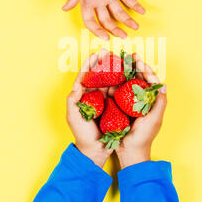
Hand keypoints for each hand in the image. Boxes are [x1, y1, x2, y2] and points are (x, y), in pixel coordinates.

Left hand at [66, 52, 112, 167]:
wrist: (95, 150)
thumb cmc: (82, 134)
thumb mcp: (74, 117)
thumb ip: (73, 100)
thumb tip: (78, 85)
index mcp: (81, 95)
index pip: (85, 75)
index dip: (90, 63)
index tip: (96, 53)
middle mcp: (92, 96)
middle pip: (98, 75)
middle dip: (104, 62)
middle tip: (111, 52)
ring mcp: (103, 101)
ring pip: (109, 81)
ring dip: (114, 70)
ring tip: (120, 59)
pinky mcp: (113, 106)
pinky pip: (118, 92)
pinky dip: (122, 83)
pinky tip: (128, 75)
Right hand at [114, 55, 167, 168]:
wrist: (130, 151)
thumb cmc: (144, 137)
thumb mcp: (154, 119)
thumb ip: (159, 103)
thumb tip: (163, 85)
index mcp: (153, 101)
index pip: (151, 81)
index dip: (146, 69)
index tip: (139, 61)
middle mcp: (143, 100)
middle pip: (140, 79)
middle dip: (136, 66)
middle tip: (130, 56)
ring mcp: (132, 104)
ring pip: (129, 83)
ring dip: (125, 71)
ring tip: (120, 61)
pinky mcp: (121, 107)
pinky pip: (119, 92)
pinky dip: (115, 83)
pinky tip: (110, 75)